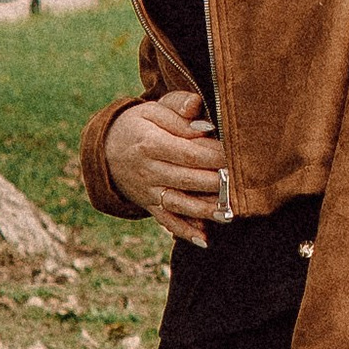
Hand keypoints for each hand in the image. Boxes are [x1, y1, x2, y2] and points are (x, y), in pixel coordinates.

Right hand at [103, 86, 227, 243]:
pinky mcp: (149, 205)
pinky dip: (185, 231)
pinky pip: (167, 221)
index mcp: (149, 144)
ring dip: (205, 211)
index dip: (213, 155)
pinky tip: (205, 240)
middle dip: (215, 183)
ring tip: (230, 213)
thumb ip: (178, 108)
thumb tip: (198, 111)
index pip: (187, 152)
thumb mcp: (154, 109)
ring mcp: (148, 191)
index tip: (236, 154)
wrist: (107, 150)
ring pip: (179, 204)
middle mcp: (147, 171)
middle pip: (186, 179)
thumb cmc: (140, 125)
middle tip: (241, 183)